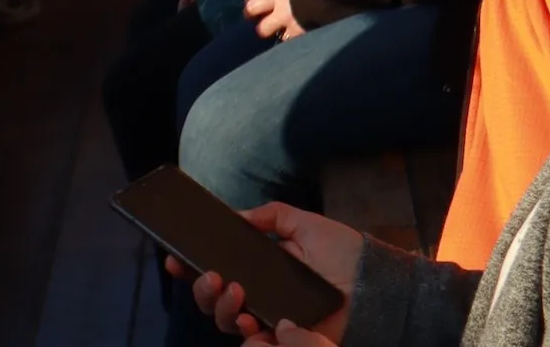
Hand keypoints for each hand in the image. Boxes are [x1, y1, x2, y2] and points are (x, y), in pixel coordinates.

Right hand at [170, 201, 360, 342]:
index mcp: (259, 267)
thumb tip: (238, 215)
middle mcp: (259, 294)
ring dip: (223, 309)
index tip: (174, 257)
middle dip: (202, 291)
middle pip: (213, 302)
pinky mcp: (288, 339)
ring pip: (228, 322)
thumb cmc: (342, 253)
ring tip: (236, 293)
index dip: (191, 267)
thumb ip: (272, 217)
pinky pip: (256, 342)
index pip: (217, 269)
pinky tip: (252, 321)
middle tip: (213, 276)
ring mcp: (271, 319)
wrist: (375, 285)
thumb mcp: (304, 224)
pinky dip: (248, 334)